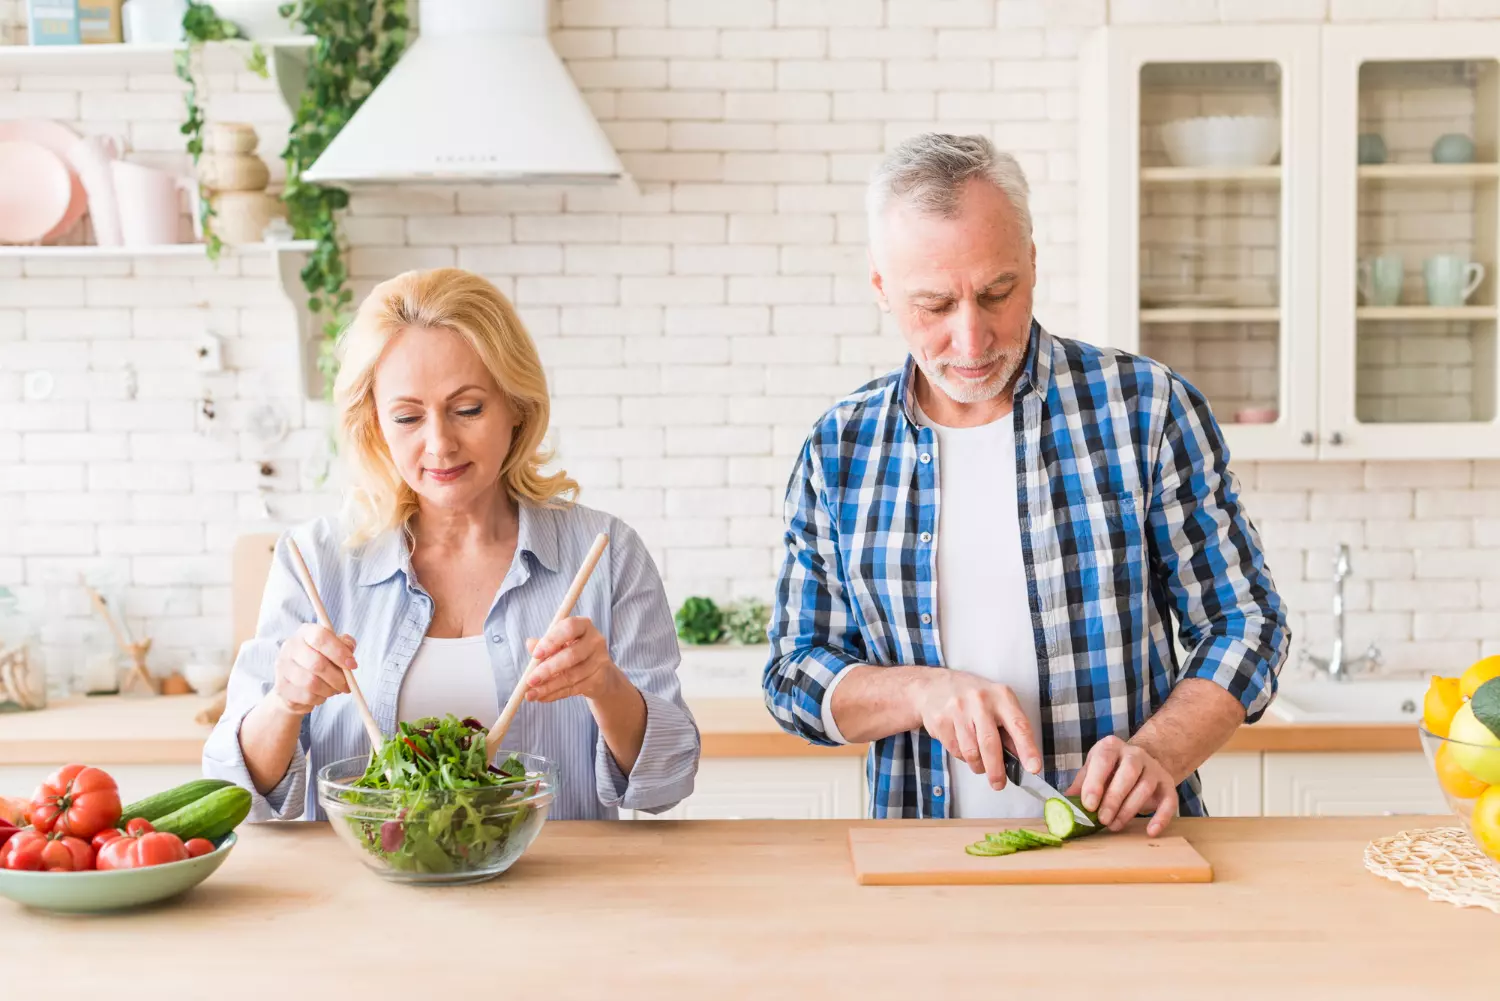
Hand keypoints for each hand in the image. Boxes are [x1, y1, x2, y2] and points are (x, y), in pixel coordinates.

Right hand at [272, 623, 353, 714]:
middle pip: (317, 663)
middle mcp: (290, 647)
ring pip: (311, 683)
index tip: (353, 665)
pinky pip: (306, 696)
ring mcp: (283, 667)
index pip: (321, 637)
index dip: (339, 652)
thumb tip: (349, 649)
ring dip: (329, 690)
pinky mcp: (281, 687)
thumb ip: (345, 645)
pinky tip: (322, 695)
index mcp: (305, 632)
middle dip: (337, 677)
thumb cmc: (321, 661)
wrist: (297, 683)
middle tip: (347, 685)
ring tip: (335, 689)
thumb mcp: (335, 648)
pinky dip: (320, 698)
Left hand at [523, 616, 621, 702]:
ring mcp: (599, 661)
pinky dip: (555, 694)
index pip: (569, 627)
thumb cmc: (573, 653)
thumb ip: (544, 644)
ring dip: (548, 686)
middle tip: (530, 680)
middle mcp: (595, 641)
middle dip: (548, 669)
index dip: (552, 640)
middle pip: (571, 655)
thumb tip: (530, 644)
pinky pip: (574, 689)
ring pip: (571, 676)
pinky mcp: (599, 680)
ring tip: (531, 694)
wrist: (599, 674)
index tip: (535, 654)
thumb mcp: (558, 645)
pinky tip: (542, 697)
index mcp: (583, 626)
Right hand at [911, 670, 1042, 790]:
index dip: (1027, 749)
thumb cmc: (973, 697)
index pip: (1019, 725)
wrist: (933, 686)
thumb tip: (1022, 758)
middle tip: (999, 784)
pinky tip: (963, 746)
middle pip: (990, 744)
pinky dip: (962, 757)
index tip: (1033, 768)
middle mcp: (980, 701)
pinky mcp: (941, 720)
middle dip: (996, 770)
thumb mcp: (997, 704)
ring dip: (977, 765)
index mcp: (1001, 696)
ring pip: (971, 752)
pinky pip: (955, 750)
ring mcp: (958, 710)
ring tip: (979, 763)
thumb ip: (1010, 729)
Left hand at [1065, 736, 1177, 836]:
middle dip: (1114, 799)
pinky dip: (1162, 817)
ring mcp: (1153, 768)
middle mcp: (1135, 754)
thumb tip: (1062, 804)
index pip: (1103, 759)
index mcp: (1111, 747)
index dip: (1095, 782)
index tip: (1088, 805)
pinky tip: (1150, 831)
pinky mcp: (1167, 784)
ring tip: (1114, 826)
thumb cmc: (1110, 770)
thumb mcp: (1092, 771)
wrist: (1140, 763)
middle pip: (1127, 773)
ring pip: (1145, 787)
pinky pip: (1170, 800)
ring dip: (1129, 809)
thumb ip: (1079, 786)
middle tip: (1102, 820)